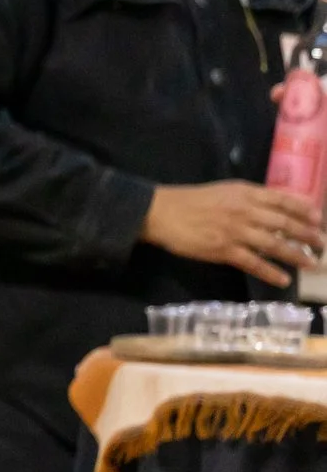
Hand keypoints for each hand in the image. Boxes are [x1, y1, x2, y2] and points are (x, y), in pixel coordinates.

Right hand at [143, 182, 326, 286]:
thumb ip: (249, 198)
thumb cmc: (191, 201)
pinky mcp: (223, 250)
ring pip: (274, 244)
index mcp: (245, 194)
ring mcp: (235, 231)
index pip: (283, 200)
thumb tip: (276, 209)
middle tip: (322, 245)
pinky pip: (253, 263)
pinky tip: (283, 279)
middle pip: (285, 223)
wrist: (161, 213)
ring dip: (297, 255)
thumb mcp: (224, 191)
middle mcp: (244, 211)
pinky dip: (270, 272)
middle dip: (308, 235)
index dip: (304, 210)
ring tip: (312, 264)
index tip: (319, 220)